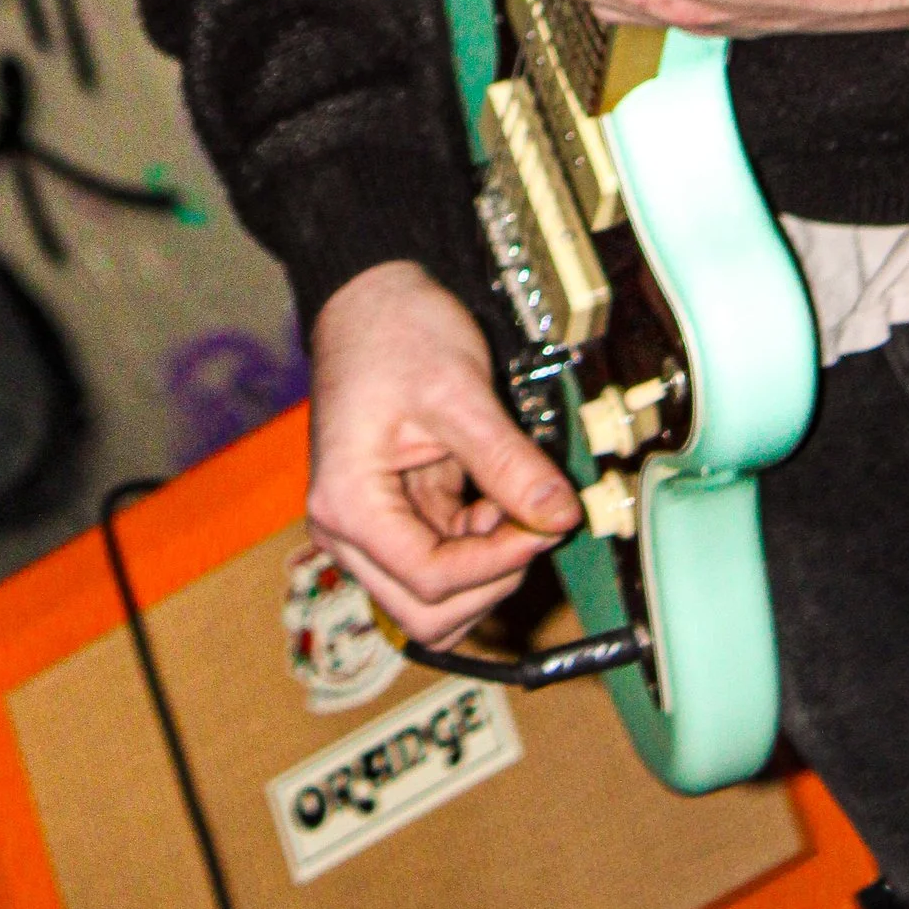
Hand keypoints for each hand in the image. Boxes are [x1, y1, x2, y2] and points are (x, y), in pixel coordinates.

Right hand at [307, 262, 580, 643]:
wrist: (370, 298)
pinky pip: (443, 562)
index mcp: (349, 506)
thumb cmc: (396, 333)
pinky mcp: (393, 518)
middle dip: (490, 578)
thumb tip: (561, 516)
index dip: (498, 564)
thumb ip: (510, 463)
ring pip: (435, 597)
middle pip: (426, 611)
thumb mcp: (458, 393)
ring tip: (510, 505)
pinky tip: (498, 497)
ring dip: (485, 568)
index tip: (546, 525)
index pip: (430, 581)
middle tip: (532, 523)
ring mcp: (369, 529)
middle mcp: (347, 531)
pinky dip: (480, 546)